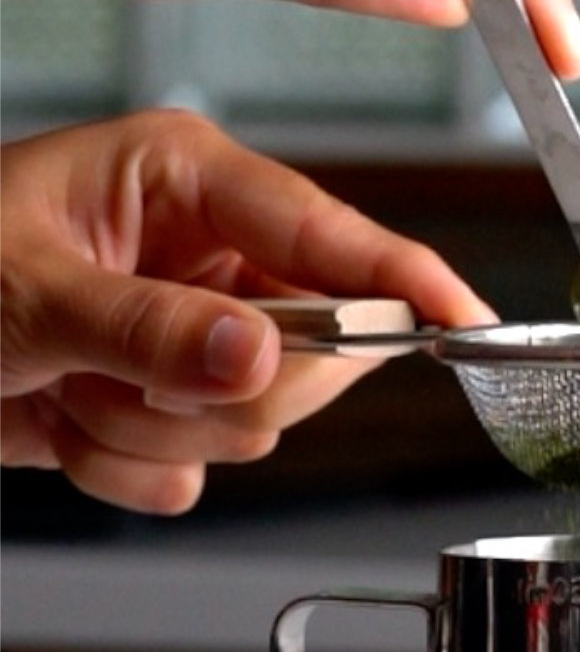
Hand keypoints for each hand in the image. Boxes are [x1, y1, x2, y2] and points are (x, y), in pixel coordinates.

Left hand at [0, 110, 494, 513]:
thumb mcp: (30, 289)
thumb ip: (153, 326)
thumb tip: (263, 352)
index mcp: (189, 181)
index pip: (330, 232)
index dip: (403, 280)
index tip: (465, 321)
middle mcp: (208, 255)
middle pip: (314, 349)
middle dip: (224, 387)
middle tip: (138, 380)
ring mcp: (194, 332)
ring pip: (258, 420)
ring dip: (153, 431)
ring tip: (71, 388)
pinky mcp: (169, 398)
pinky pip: (201, 469)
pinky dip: (127, 469)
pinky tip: (63, 422)